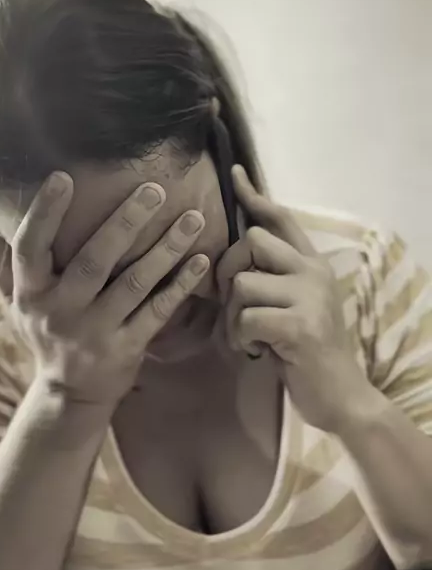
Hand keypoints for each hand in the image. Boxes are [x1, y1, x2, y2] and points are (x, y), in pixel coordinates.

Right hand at [11, 173, 208, 408]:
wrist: (69, 395)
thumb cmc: (48, 333)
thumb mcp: (22, 303)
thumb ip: (16, 264)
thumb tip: (0, 215)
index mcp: (32, 293)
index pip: (31, 248)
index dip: (44, 213)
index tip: (63, 177)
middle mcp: (61, 311)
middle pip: (93, 261)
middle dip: (125, 223)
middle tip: (154, 190)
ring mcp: (95, 332)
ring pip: (134, 283)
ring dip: (166, 249)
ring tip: (193, 218)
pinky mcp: (126, 348)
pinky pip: (158, 310)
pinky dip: (180, 285)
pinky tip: (201, 261)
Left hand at [217, 166, 372, 432]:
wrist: (341, 395)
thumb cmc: (308, 351)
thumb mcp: (295, 305)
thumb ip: (274, 278)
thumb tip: (235, 257)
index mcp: (311, 263)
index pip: (280, 218)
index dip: (254, 195)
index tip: (234, 173)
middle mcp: (313, 271)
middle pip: (251, 241)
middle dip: (228, 271)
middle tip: (231, 304)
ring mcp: (309, 296)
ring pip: (243, 283)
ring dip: (233, 317)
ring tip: (249, 338)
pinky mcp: (300, 324)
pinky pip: (247, 318)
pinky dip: (241, 339)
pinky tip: (257, 352)